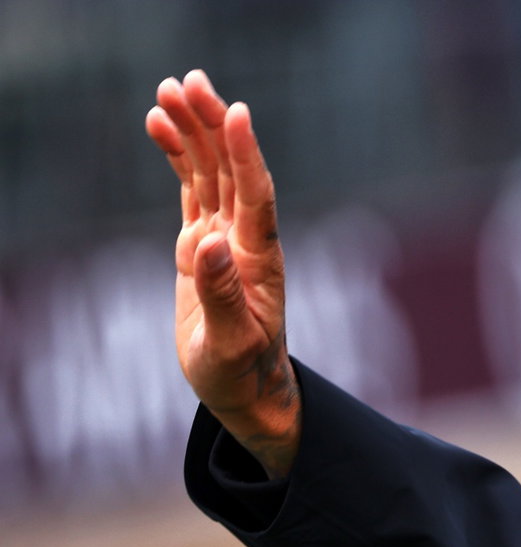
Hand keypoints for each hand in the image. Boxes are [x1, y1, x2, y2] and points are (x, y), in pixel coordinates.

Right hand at [146, 70, 299, 476]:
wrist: (247, 389)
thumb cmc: (241, 372)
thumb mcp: (230, 343)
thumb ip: (221, 295)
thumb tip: (210, 244)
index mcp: (258, 260)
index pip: (256, 197)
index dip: (247, 155)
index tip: (237, 113)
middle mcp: (247, 241)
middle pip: (232, 171)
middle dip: (213, 125)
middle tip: (190, 81)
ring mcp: (226, 239)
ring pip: (211, 173)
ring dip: (194, 132)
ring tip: (169, 90)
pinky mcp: (205, 245)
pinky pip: (193, 190)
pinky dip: (179, 157)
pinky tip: (161, 125)